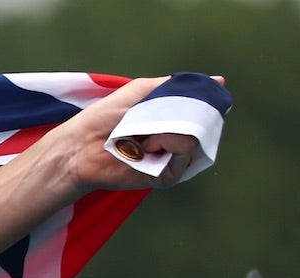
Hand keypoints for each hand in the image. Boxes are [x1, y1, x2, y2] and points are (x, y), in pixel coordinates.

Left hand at [39, 75, 217, 196]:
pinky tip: (146, 146)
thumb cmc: (105, 117)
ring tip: (144, 133)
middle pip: (206, 121)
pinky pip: (186, 150)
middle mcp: (176, 142)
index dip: (202, 101)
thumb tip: (219, 81)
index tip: (194, 94)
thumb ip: (179, 87)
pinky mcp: (168, 175)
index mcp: (172, 122)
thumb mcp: (144, 91)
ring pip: (198, 134)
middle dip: (184, 111)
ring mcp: (174, 160)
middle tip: (154, 114)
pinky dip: (167, 141)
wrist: (81, 145)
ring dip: (171, 126)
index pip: (204, 110)